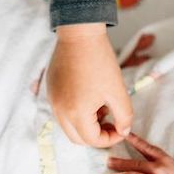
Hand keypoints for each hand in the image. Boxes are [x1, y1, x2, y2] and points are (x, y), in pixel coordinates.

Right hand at [47, 23, 132, 146]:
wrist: (79, 33)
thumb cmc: (100, 60)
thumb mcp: (117, 90)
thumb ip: (124, 116)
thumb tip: (123, 131)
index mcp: (76, 114)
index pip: (93, 140)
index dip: (111, 138)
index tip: (122, 128)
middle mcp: (59, 111)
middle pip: (78, 138)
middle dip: (97, 135)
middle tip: (111, 121)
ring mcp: (52, 100)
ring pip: (68, 125)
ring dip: (86, 123)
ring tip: (102, 105)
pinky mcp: (50, 89)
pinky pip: (62, 110)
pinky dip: (76, 111)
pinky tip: (89, 94)